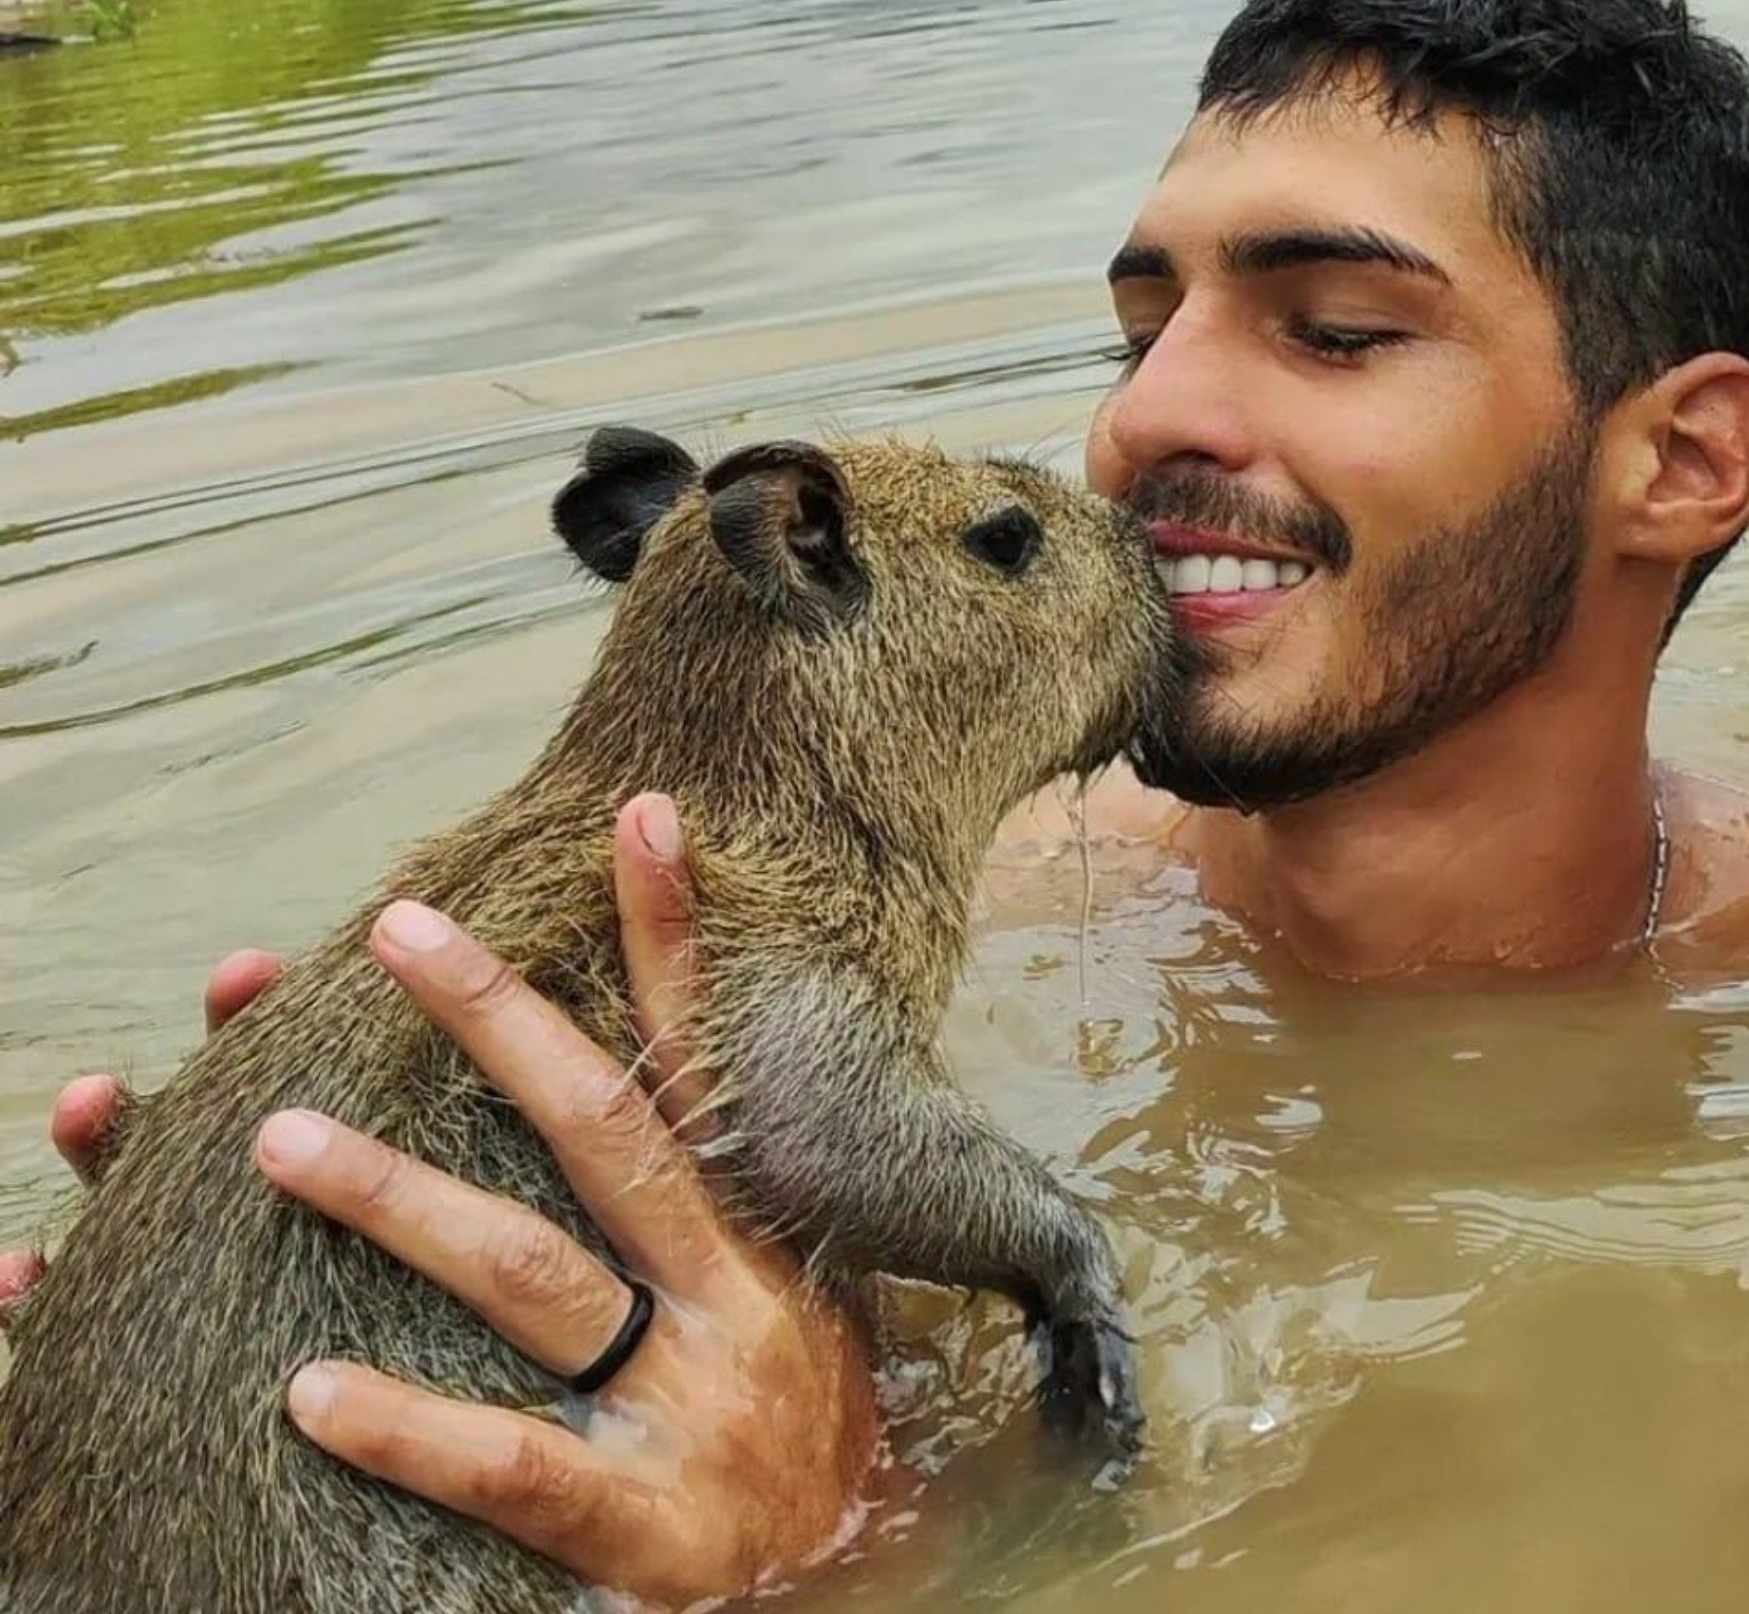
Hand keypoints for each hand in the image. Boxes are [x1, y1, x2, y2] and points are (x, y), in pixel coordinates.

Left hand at [1, 797, 884, 1610]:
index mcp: (761, 1237)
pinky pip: (511, 1465)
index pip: (705, 1062)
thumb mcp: (790, 1306)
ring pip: (531, 1276)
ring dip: (401, 1198)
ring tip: (279, 1137)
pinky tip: (310, 1389)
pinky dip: (410, 1426)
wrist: (864, 1592)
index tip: (638, 817)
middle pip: (603, 1129)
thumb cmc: (805, 1436)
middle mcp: (732, 1299)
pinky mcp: (648, 1530)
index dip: (676, 937)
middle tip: (395, 929)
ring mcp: (693, 1408)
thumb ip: (718, 1222)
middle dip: (497, 1019)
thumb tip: (645, 1095)